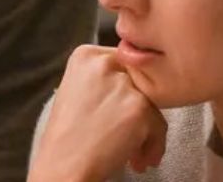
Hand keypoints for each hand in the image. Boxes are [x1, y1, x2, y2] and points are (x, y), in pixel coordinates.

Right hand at [29, 45, 166, 180]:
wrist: (62, 166)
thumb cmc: (66, 138)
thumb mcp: (76, 92)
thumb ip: (103, 80)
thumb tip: (136, 85)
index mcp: (86, 56)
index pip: (123, 65)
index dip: (126, 93)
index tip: (119, 115)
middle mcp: (105, 63)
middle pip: (140, 83)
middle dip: (138, 112)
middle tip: (126, 138)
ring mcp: (124, 85)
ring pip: (153, 105)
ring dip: (146, 133)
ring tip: (131, 155)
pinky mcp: (139, 108)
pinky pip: (160, 126)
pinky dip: (153, 147)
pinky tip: (137, 161)